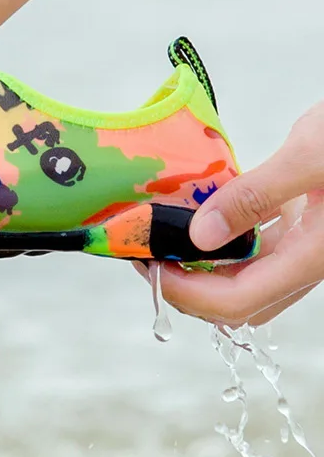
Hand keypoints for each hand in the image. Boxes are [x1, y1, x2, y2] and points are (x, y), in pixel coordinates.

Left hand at [135, 102, 323, 326]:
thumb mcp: (311, 155)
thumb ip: (256, 196)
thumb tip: (201, 236)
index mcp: (313, 256)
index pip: (236, 302)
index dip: (186, 293)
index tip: (149, 264)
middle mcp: (309, 260)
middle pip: (237, 301)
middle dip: (187, 288)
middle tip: (148, 254)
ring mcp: (309, 244)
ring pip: (247, 276)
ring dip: (202, 266)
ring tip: (163, 235)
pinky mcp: (308, 223)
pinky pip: (258, 247)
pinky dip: (224, 240)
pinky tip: (201, 215)